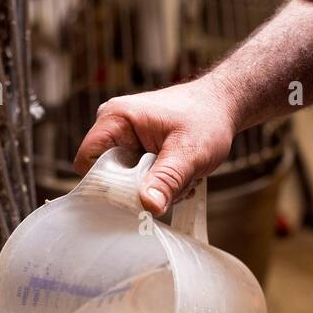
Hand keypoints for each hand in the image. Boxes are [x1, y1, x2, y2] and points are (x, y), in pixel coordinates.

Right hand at [73, 76, 238, 215]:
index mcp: (115, 119)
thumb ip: (167, 179)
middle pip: (108, 176)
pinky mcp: (137, 151)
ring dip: (155, 189)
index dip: (105, 185)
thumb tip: (148, 206)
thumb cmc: (207, 117)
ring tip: (182, 177)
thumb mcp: (189, 151)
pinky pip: (138, 180)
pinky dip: (160, 186)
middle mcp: (113, 128)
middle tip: (171, 185)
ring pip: (126, 183)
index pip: (88, 162)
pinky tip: (180, 177)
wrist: (224, 106)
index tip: (134, 197)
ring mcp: (125, 140)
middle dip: (139, 189)